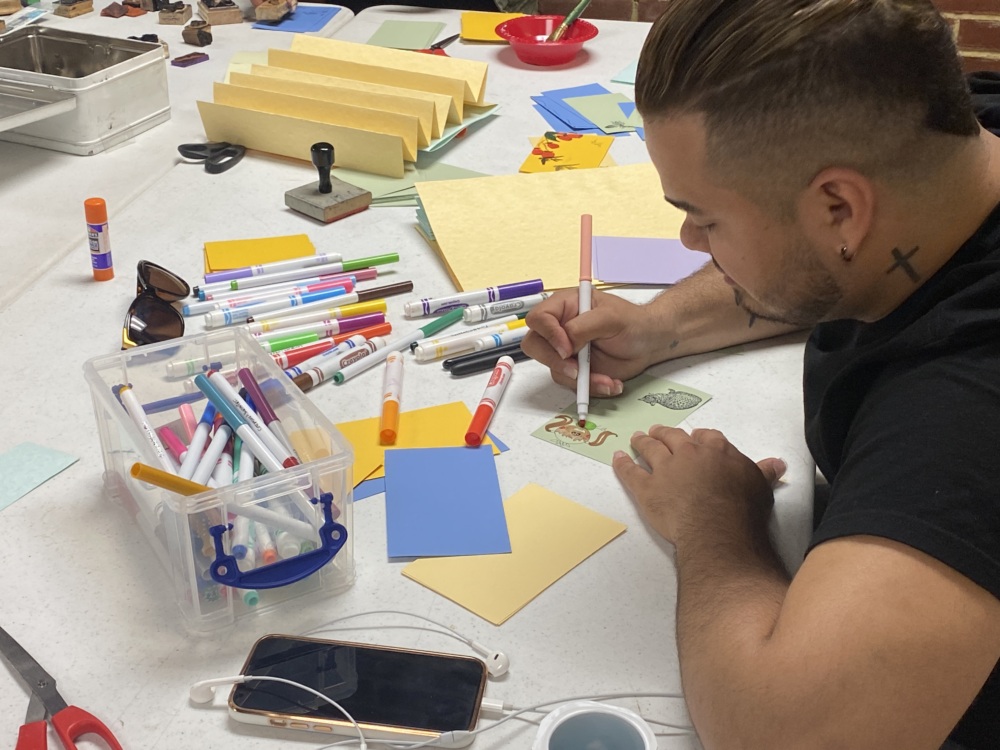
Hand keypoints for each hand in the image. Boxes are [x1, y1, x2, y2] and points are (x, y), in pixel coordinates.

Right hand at [522, 288, 656, 396]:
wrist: (648, 343)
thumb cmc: (632, 322)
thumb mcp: (610, 318)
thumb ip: (582, 327)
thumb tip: (564, 344)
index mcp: (565, 306)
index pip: (539, 318)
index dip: (548, 334)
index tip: (567, 348)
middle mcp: (560, 328)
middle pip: (535, 345)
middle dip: (555, 361)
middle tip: (577, 371)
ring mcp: (566, 350)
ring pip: (554, 369)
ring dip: (579, 379)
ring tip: (607, 379)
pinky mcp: (574, 369)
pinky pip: (571, 383)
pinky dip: (590, 388)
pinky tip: (610, 382)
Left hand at [612, 425, 785, 544]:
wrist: (716, 528)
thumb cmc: (742, 509)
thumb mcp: (760, 487)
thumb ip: (763, 472)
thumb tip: (777, 463)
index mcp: (716, 450)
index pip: (706, 436)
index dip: (699, 437)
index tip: (695, 437)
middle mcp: (688, 453)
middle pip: (674, 437)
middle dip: (665, 433)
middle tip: (658, 431)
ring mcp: (665, 469)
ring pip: (650, 449)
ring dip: (643, 441)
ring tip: (638, 438)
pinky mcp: (647, 488)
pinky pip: (631, 473)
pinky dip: (622, 464)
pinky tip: (617, 458)